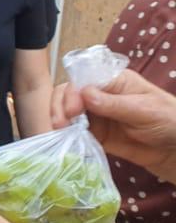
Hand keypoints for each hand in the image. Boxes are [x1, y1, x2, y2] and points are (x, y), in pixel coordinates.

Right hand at [51, 70, 175, 181]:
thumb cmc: (170, 122)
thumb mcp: (145, 110)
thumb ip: (114, 104)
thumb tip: (84, 94)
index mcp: (114, 82)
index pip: (83, 80)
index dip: (72, 93)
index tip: (71, 111)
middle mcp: (101, 95)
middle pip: (68, 93)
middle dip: (59, 106)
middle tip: (61, 124)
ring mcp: (97, 116)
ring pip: (67, 112)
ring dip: (59, 121)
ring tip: (59, 133)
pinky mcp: (97, 135)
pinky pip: (75, 132)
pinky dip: (66, 136)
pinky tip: (65, 142)